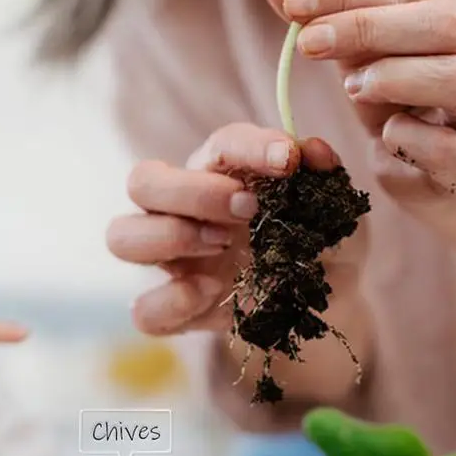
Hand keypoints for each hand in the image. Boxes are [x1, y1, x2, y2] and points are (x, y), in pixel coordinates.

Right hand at [107, 123, 339, 335]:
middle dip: (192, 190)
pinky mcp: (179, 309)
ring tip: (222, 245)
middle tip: (247, 208)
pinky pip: (144, 310)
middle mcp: (187, 211)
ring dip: (169, 235)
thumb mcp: (335, 213)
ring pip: (121, 236)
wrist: (329, 305)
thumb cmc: (322, 244)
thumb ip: (324, 180)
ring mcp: (176, 261)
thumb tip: (313, 150)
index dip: (248, 145)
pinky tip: (214, 293)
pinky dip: (172, 301)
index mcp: (225, 175)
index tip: (287, 160)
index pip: (219, 145)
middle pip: (142, 181)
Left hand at [260, 0, 455, 201]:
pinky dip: (410, 138)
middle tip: (310, 43)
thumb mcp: (361, 54)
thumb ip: (322, 14)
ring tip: (351, 87)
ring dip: (396, 78)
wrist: (439, 175)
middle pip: (450, 24)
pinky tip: (386, 136)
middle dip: (371, 29)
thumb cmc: (403, 101)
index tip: (294, 2)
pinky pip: (452, 149)